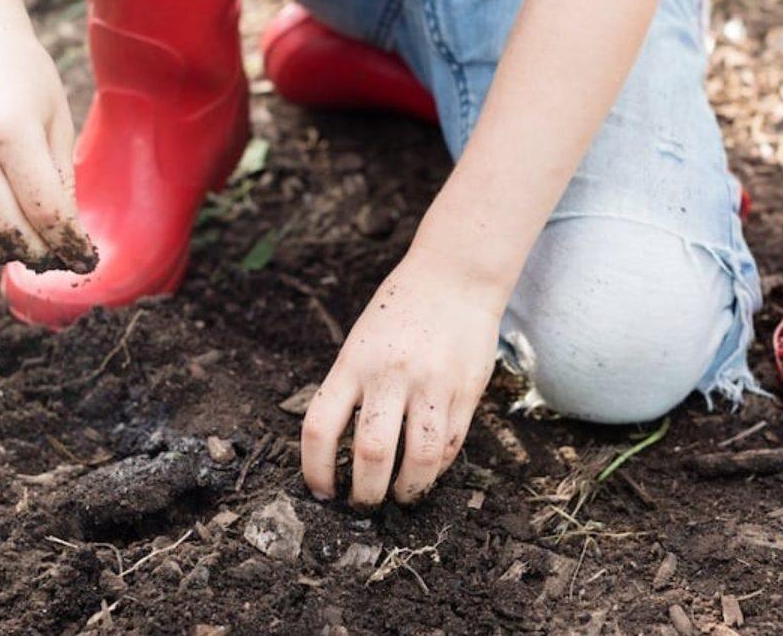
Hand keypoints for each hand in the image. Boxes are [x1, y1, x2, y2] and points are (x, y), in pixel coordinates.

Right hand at [0, 22, 95, 272]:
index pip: (44, 212)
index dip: (67, 245)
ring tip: (14, 248)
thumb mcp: (58, 127)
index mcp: (11, 132)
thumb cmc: (29, 86)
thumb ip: (60, 183)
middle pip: (1, 228)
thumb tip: (65, 241)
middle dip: (33, 253)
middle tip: (49, 257)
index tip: (83, 260)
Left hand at [301, 248, 500, 506]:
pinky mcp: (466, 392)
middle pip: (372, 453)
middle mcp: (391, 375)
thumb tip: (340, 451)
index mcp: (353, 363)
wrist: (455, 276)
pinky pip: (450, 445)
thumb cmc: (400, 312)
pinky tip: (428, 471)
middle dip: (365, 494)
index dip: (315, 470)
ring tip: (400, 497)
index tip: (322, 491)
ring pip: (419, 459)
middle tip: (364, 505)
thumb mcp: (360, 342)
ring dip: (407, 490)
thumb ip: (351, 389)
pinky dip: (436, 468)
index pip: (320, 428)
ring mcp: (432, 384)